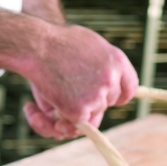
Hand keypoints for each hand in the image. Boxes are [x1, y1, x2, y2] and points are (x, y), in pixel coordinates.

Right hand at [22, 25, 138, 139]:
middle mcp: (111, 79)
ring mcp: (96, 96)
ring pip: (91, 115)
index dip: (118, 96)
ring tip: (49, 97)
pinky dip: (58, 118)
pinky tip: (40, 104)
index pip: (129, 88)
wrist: (37, 45)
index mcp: (117, 61)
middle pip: (107, 103)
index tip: (108, 100)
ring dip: (71, 110)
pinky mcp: (79, 111)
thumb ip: (101, 65)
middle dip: (89, 102)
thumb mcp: (90, 46)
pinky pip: (74, 123)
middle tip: (65, 91)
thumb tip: (101, 86)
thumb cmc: (56, 42)